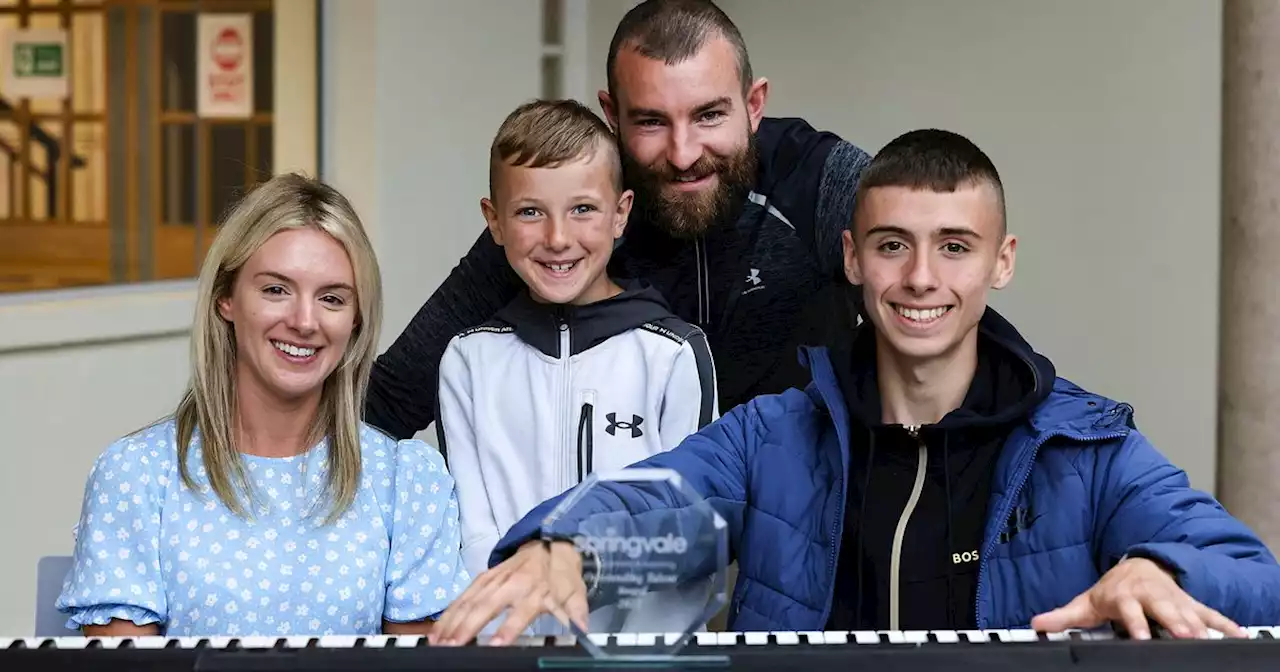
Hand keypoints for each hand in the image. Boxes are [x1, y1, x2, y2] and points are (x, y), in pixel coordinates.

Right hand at [428, 539, 588, 645]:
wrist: (550, 543)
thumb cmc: (561, 575)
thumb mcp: (575, 593)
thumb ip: (577, 612)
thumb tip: (584, 630)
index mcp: (535, 590)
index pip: (520, 613)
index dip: (508, 629)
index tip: (494, 646)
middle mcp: (512, 583)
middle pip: (486, 606)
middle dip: (467, 627)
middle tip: (452, 646)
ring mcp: (494, 579)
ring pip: (469, 601)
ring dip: (452, 621)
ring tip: (438, 641)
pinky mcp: (483, 577)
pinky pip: (463, 595)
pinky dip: (449, 612)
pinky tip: (437, 629)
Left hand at [1030, 557, 1246, 639]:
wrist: (1140, 567)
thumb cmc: (1113, 590)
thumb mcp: (1087, 601)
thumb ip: (1063, 616)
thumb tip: (1035, 625)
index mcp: (1125, 596)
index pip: (1129, 611)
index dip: (1135, 623)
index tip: (1140, 636)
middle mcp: (1151, 596)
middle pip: (1164, 611)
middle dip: (1174, 623)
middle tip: (1183, 637)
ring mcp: (1173, 599)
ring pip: (1188, 612)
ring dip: (1198, 625)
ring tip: (1206, 639)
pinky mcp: (1191, 603)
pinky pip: (1210, 613)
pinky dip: (1224, 623)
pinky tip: (1238, 634)